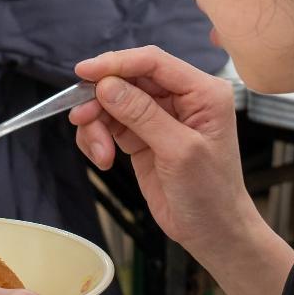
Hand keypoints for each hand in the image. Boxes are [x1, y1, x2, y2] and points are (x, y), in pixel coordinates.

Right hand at [69, 47, 254, 249]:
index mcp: (202, 92)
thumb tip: (107, 85)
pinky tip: (104, 159)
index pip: (153, 62)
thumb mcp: (179, 152)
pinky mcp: (142, 137)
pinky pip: (110, 124)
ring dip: (97, 124)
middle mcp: (181, 98)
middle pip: (128, 79)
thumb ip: (143, 115)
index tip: (84, 72)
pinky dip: (98, 138)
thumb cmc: (211, 193)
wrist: (212, 232)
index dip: (117, 63)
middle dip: (101, 98)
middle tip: (81, 118)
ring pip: (113, 102)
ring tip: (99, 153)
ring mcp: (159, 117)